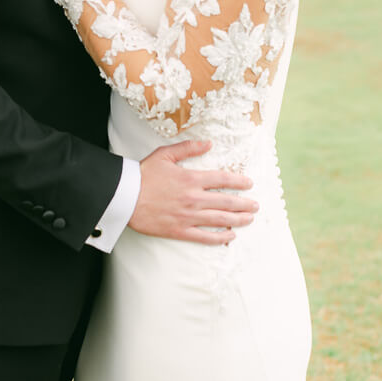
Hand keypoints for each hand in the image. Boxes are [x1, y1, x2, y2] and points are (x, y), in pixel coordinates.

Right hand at [130, 140, 258, 245]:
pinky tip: (230, 236)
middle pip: (226, 202)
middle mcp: (194, 198)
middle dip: (244, 204)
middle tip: (256, 205)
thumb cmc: (144, 174)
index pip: (222, 180)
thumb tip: (209, 143)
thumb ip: (188, 148)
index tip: (249, 183)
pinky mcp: (180, 231)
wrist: (125, 197)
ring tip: (250, 219)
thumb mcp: (165, 154)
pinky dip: (220, 237)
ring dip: (238, 220)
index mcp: (191, 178)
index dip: (238, 182)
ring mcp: (188, 216)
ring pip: (220, 219)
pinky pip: (205, 237)